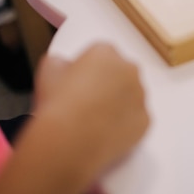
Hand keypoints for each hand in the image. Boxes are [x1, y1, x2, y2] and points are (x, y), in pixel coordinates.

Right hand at [0, 43, 148, 193]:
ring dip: (118, 103)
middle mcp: (128, 69)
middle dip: (108, 83)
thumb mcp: (47, 70)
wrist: (70, 140)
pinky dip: (125, 125)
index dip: (87, 69)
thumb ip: (60, 62)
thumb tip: (63, 67)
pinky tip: (105, 133)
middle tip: (87, 101)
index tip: (78, 82)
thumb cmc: (57, 106)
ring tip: (94, 120)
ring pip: (131, 96)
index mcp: (105, 52)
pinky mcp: (145, 120)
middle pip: (120, 72)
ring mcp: (140, 95)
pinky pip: (137, 119)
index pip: (101, 54)